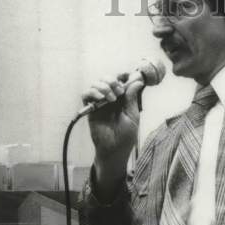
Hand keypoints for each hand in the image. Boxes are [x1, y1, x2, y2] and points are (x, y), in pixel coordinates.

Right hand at [82, 72, 144, 190]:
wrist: (115, 150)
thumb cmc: (125, 136)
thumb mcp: (132, 115)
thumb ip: (132, 98)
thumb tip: (137, 81)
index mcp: (122, 99)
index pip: (119, 80)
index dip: (122, 75)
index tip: (127, 75)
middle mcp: (110, 99)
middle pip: (106, 78)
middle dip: (113, 80)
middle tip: (119, 91)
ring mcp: (99, 103)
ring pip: (96, 83)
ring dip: (104, 86)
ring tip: (112, 98)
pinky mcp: (90, 109)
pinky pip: (86, 94)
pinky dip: (93, 92)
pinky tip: (102, 99)